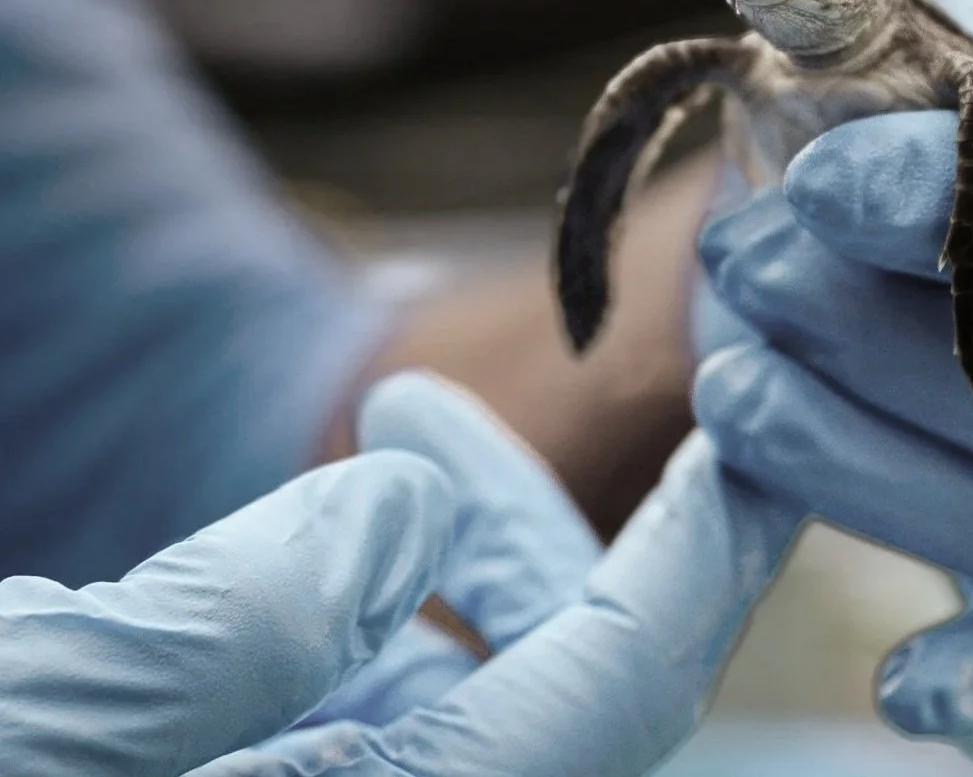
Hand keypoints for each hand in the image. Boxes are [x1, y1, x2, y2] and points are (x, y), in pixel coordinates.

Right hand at [0, 371, 803, 776]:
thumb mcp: (35, 717)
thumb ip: (229, 627)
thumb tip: (406, 520)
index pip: (606, 700)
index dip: (696, 560)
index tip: (746, 436)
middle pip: (558, 694)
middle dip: (550, 538)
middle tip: (478, 411)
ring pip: (472, 692)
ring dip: (465, 557)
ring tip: (404, 426)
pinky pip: (377, 708)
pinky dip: (372, 610)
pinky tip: (322, 529)